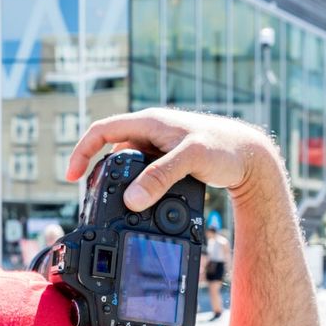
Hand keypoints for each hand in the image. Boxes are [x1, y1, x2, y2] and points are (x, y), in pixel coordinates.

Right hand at [65, 108, 278, 211]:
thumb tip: (131, 199)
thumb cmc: (225, 149)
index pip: (102, 130)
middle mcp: (152, 130)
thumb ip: (159, 177)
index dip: (82, 151)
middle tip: (92, 196)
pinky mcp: (169, 159)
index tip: (73, 176)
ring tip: (115, 203)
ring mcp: (160, 145)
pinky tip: (142, 203)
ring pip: (128, 162)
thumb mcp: (190, 160)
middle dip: (98, 170)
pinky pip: (144, 171)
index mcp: (150, 121)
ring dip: (119, 181)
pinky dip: (137, 186)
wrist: (251, 156)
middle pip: (111, 148)